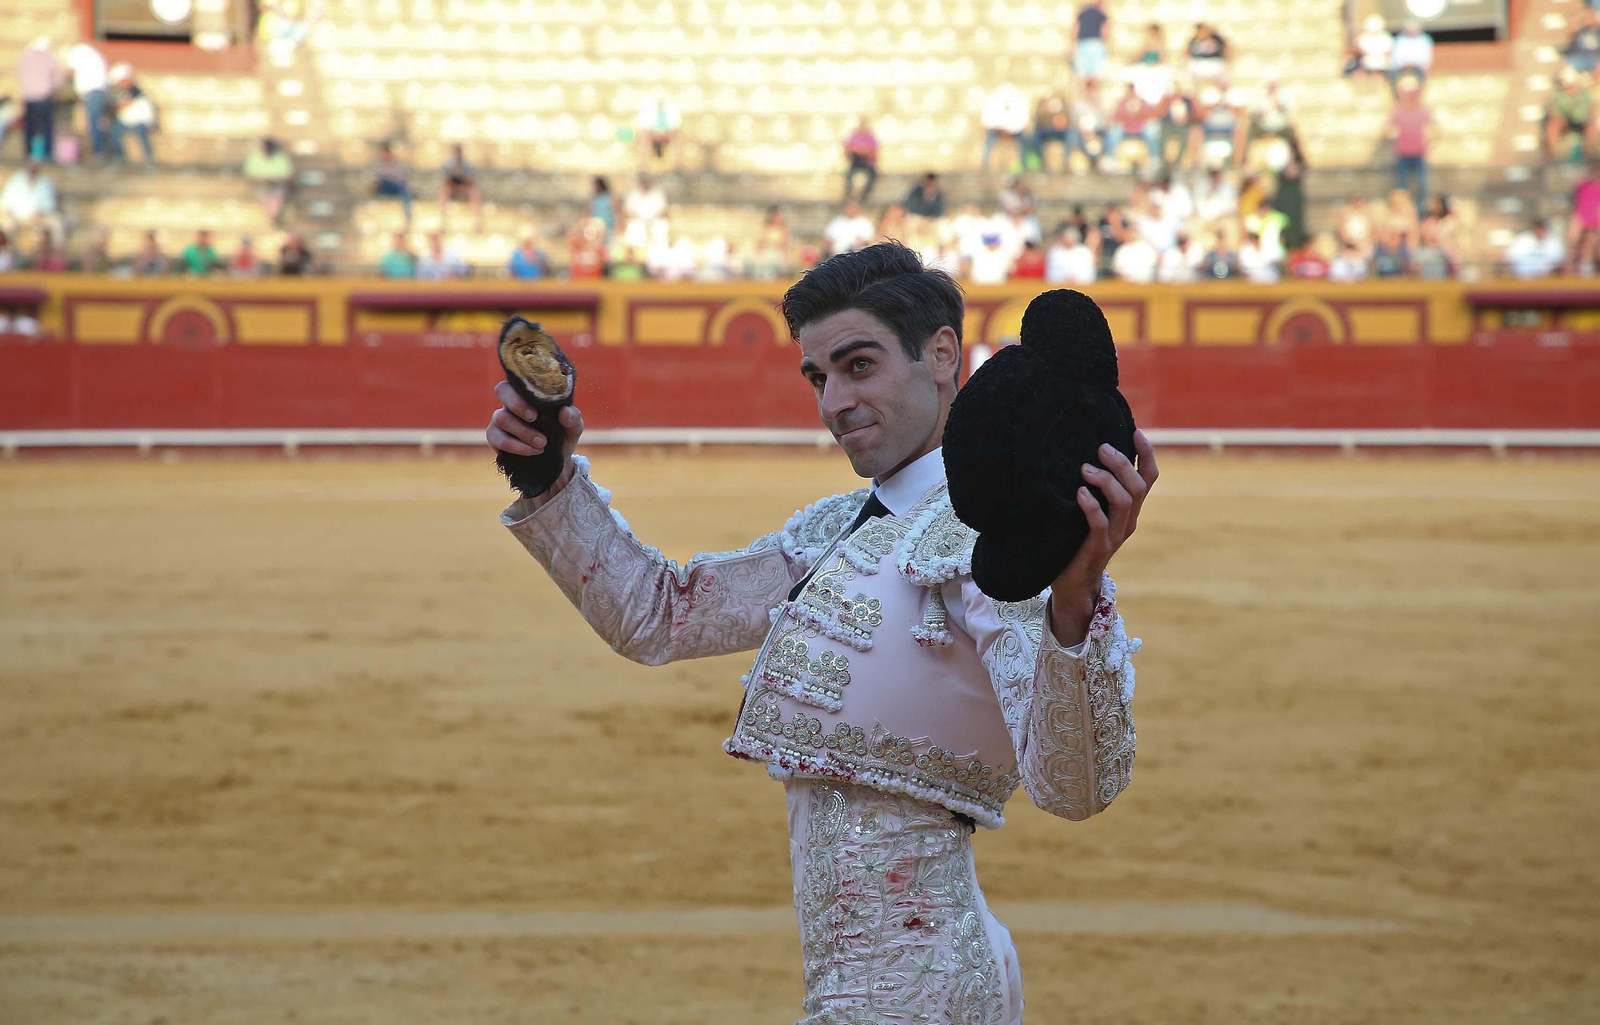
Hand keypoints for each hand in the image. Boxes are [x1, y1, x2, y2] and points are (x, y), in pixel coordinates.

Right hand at [486, 380, 584, 498]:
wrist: (556, 460)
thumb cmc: (562, 435)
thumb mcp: (573, 427)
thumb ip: (573, 417)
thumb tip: (565, 412)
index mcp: (529, 394)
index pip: (518, 379)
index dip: (525, 388)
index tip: (538, 407)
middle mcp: (511, 403)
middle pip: (501, 390)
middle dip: (517, 404)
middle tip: (534, 418)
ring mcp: (500, 420)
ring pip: (501, 418)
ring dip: (523, 432)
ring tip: (542, 443)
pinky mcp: (495, 438)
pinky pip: (497, 439)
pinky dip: (517, 446)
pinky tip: (533, 451)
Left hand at [1047, 429, 1158, 645]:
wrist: (1072, 582)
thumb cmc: (1077, 540)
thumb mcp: (1090, 510)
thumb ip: (1094, 488)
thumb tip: (1082, 453)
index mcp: (1130, 510)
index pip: (1148, 477)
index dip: (1146, 454)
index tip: (1135, 431)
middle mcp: (1128, 521)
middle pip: (1138, 486)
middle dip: (1122, 463)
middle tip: (1100, 448)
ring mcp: (1116, 535)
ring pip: (1125, 501)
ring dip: (1106, 480)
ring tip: (1085, 469)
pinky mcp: (1098, 547)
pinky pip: (1101, 524)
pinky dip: (1092, 506)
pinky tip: (1079, 493)